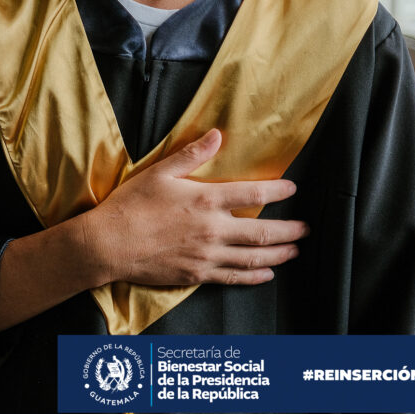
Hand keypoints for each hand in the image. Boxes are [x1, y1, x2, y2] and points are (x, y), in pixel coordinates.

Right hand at [79, 129, 306, 287]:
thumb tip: (217, 136)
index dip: (278, 191)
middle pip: (264, 232)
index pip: (254, 195)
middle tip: (306, 229)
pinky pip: (234, 277)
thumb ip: (191, 155)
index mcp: (205, 199)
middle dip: (291, 230)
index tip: (292, 188)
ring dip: (280, 255)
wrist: (108, 244)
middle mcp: (213, 229)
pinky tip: (266, 275)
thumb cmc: (130, 206)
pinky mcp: (197, 274)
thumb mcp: (159, 172)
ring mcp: (207, 255)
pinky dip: (255, 277)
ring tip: (294, 251)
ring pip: (254, 258)